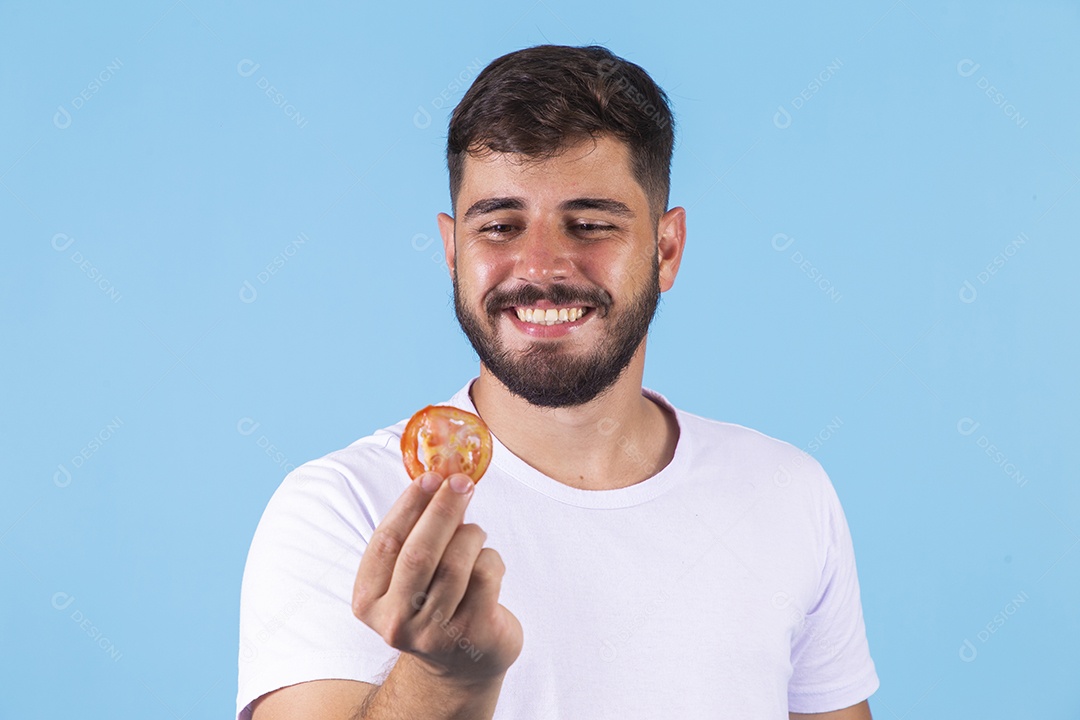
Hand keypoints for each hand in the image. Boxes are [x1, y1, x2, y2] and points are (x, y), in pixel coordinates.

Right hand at [352, 472, 522, 685]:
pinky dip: (491, 558)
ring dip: (471, 535)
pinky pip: (485, 576)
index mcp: (368, 602)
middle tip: (460, 482)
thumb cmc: (432, 603)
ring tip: (475, 532)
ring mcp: (434, 634)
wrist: (459, 665)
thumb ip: (416, 532)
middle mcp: (396, 622)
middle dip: (442, 510)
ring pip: (456, 564)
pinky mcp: (472, 635)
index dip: (408, 506)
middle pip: (419, 553)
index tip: (429, 477)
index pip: (385, 543)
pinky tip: (488, 564)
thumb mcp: (411, 573)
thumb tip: (440, 478)